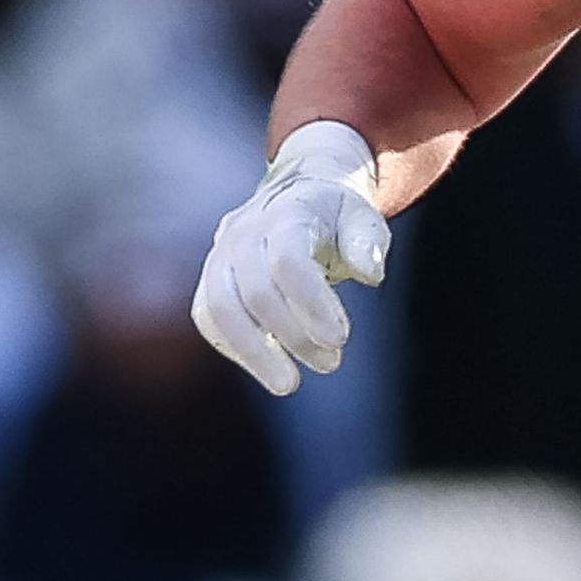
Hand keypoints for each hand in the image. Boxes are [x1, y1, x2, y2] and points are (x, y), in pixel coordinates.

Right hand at [189, 124, 391, 394]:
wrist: (294, 196)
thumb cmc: (335, 217)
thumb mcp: (362, 219)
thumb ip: (367, 242)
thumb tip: (371, 272)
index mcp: (286, 214)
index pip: (288, 261)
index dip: (311, 304)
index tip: (339, 338)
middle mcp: (245, 232)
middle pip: (256, 291)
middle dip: (294, 335)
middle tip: (330, 363)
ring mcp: (221, 255)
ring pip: (220, 308)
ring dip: (254, 353)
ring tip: (288, 383)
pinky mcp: (211, 279)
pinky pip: (209, 317)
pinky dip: (235, 348)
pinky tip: (268, 368)